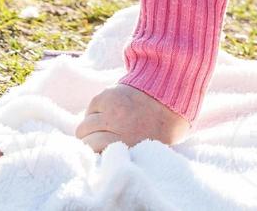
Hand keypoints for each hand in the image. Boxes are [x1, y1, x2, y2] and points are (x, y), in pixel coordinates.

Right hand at [76, 83, 190, 152]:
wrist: (172, 94)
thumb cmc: (162, 126)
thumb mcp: (149, 149)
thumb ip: (127, 155)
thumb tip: (102, 163)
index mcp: (130, 144)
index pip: (93, 152)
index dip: (95, 153)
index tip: (100, 152)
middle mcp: (119, 128)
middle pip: (85, 141)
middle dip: (91, 141)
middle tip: (102, 138)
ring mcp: (112, 111)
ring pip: (84, 126)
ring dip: (92, 127)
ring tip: (106, 125)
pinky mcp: (109, 95)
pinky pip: (90, 108)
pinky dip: (96, 111)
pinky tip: (110, 111)